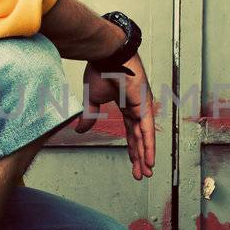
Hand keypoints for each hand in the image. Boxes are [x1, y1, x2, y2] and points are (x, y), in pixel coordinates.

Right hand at [75, 53, 154, 180]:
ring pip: (144, 137)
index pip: (131, 132)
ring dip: (145, 156)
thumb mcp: (92, 99)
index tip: (133, 163)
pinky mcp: (143, 106)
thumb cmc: (101, 69)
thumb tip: (80, 130)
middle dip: (139, 157)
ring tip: (146, 172)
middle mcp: (137, 108)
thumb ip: (89, 115)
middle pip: (139, 138)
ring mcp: (142, 107)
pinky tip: (150, 159)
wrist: (106, 55)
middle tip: (141, 174)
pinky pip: (146, 130)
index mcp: (126, 105)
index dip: (132, 149)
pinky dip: (148, 146)